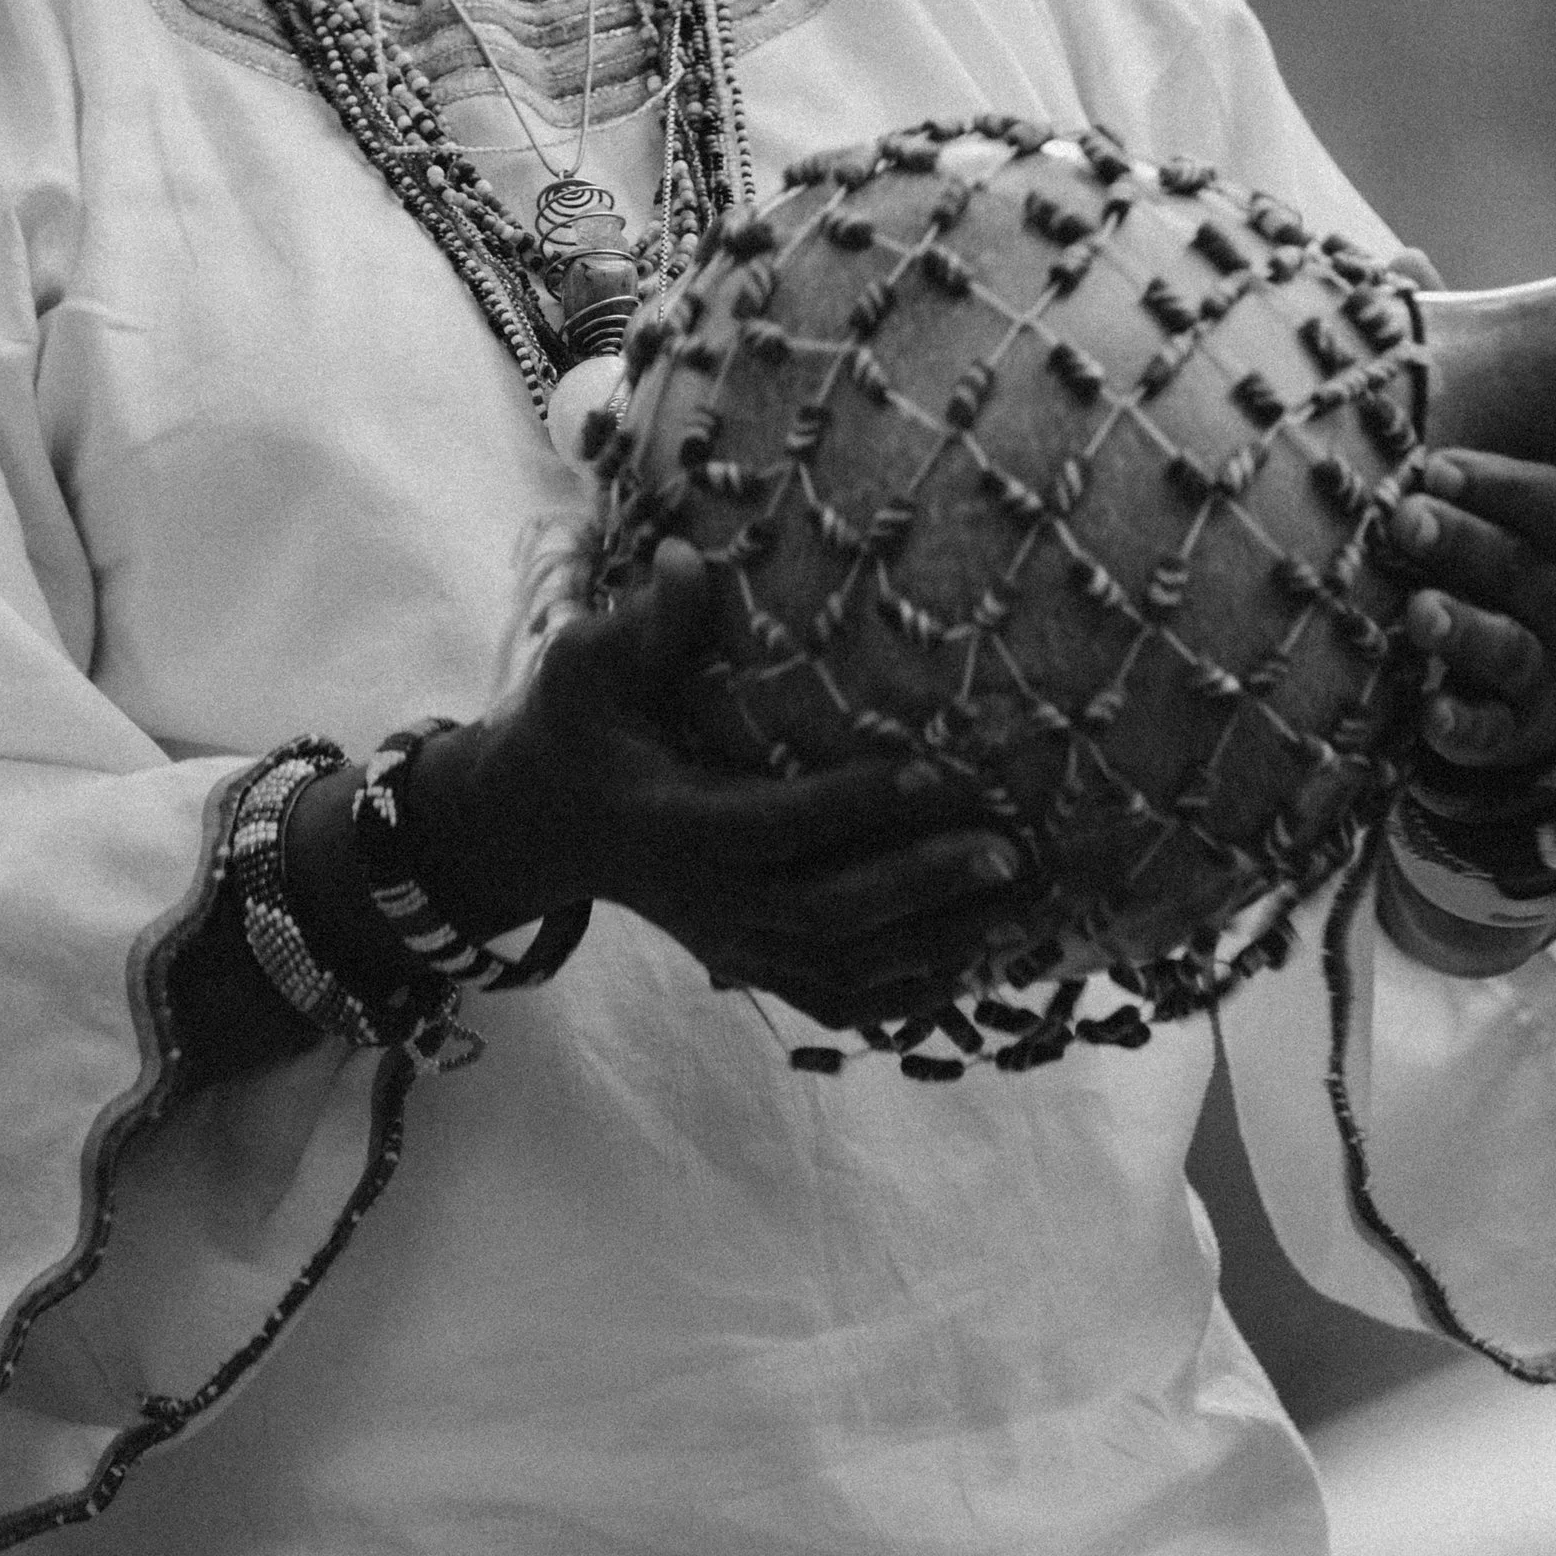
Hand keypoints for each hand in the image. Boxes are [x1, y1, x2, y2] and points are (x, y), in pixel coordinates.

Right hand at [411, 540, 1026, 1028]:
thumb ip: (643, 623)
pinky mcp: (748, 963)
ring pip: (841, 969)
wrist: (536, 827)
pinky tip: (979, 965)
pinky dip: (908, 995)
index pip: (770, 824)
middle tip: (1007, 850)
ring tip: (1019, 902)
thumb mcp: (585, 666)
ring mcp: (729, 944)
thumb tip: (690, 555)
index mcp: (669, 826)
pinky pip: (835, 1001)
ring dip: (934, 944)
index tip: (933, 770)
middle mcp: (704, 900)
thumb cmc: (571, 728)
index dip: (852, 804)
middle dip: (918, 886)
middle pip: (823, 914)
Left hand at [1379, 449, 1555, 773]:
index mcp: (1553, 537)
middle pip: (1519, 566)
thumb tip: (1347, 430)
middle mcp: (1554, 598)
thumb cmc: (1482, 569)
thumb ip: (1438, 484)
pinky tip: (1429, 712)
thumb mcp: (1484, 522)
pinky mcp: (1508, 729)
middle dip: (1462, 541)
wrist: (1536, 682)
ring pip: (1508, 646)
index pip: (1551, 502)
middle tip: (1407, 520)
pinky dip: (1462, 723)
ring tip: (1419, 612)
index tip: (1435, 467)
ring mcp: (1536, 667)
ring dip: (1464, 628)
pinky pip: (1490, 728)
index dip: (1498, 483)